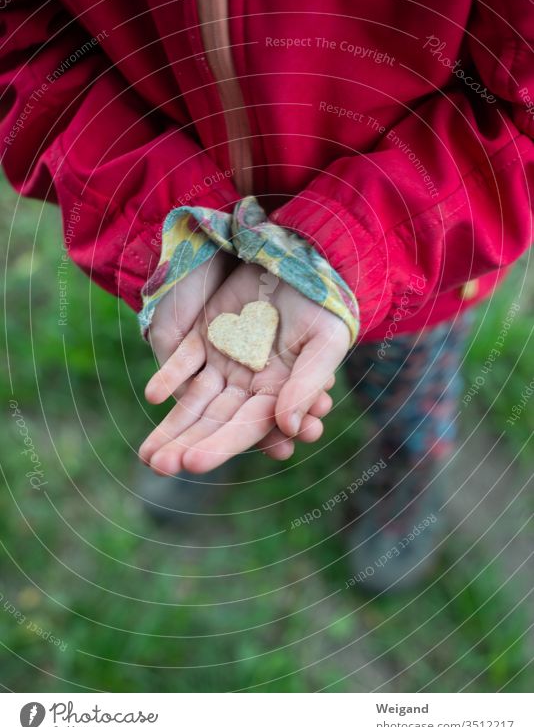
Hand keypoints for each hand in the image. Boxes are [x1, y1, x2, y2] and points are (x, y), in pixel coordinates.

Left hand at [140, 263, 349, 473]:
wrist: (305, 260)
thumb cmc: (324, 304)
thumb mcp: (325, 342)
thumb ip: (307, 384)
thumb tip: (288, 428)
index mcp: (279, 392)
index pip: (247, 426)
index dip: (221, 445)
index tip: (193, 463)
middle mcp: (248, 384)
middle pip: (214, 421)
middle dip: (187, 445)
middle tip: (160, 467)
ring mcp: (225, 361)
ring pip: (193, 400)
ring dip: (172, 425)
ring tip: (147, 455)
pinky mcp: (208, 336)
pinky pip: (184, 360)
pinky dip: (170, 376)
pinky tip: (153, 394)